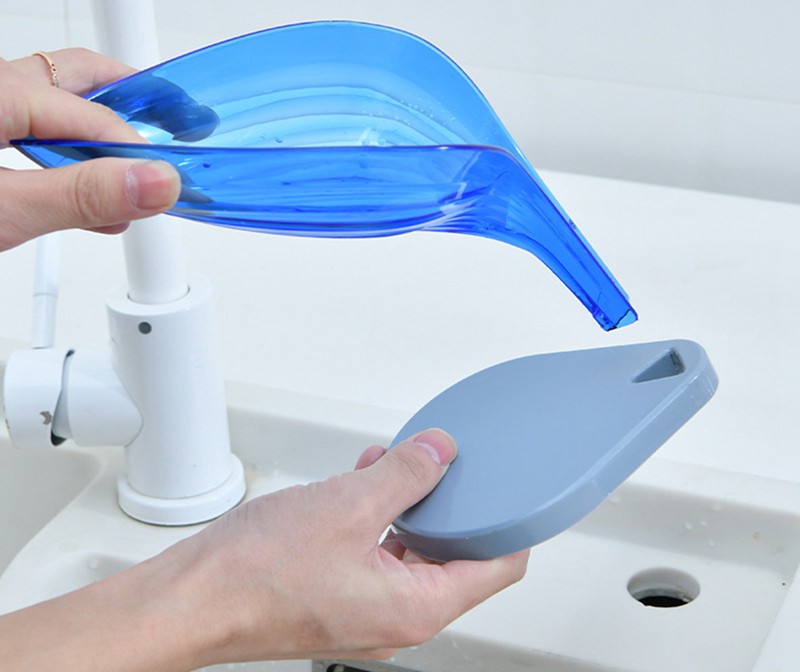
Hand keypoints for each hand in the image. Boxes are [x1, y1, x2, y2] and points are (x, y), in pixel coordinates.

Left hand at [0, 49, 179, 250]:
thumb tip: (155, 181)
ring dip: (106, 132)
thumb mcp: (1, 208)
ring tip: (144, 157)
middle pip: (84, 79)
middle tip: (184, 124)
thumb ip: (78, 196)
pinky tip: (91, 184)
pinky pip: (34, 125)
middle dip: (139, 106)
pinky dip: (69, 150)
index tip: (173, 186)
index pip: (97, 116)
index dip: (140, 153)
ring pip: (60, 102)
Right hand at [0, 430, 528, 670]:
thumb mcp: (350, 503)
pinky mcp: (338, 598)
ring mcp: (366, 612)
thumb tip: (441, 452)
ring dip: (409, 506)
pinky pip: (377, 554)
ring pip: (413, 552)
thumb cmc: (256, 573)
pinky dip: (379, 518)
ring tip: (396, 465)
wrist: (192, 599)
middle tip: (447, 465)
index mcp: (415, 607)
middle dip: (451, 504)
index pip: (498, 567)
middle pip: (455, 557)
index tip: (515, 491)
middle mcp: (396, 618)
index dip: (511, 523)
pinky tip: (363, 483)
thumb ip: (408, 475)